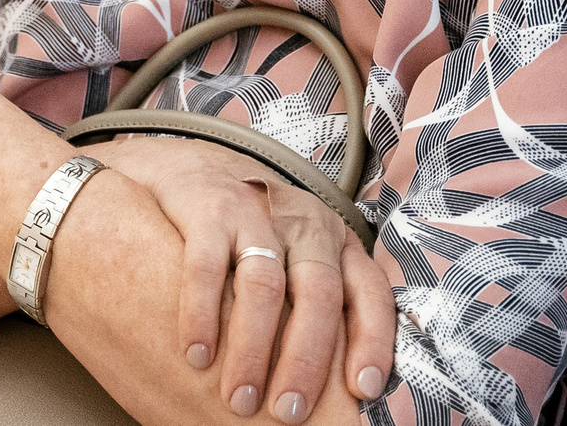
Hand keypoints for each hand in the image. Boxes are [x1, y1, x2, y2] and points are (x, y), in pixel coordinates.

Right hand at [97, 135, 393, 419]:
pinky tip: (196, 354)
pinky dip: (201, 315)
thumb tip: (345, 390)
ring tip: (239, 397)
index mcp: (338, 242)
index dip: (372, 342)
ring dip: (252, 349)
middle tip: (288, 411)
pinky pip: (206, 267)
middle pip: (317, 295)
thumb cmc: (257, 234)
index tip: (363, 390)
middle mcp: (305, 224)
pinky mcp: (208, 208)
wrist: (193, 165)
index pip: (370, 293)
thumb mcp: (301, 257)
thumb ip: (321, 304)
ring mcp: (257, 213)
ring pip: (263, 286)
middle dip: (305, 360)